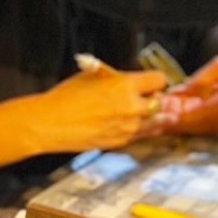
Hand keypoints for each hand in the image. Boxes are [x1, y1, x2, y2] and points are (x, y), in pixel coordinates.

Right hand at [35, 69, 176, 151]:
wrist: (50, 123)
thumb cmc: (67, 97)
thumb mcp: (93, 75)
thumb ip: (118, 78)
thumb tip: (133, 80)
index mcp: (125, 85)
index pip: (159, 80)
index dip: (157, 80)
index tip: (153, 81)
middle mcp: (132, 107)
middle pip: (162, 101)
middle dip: (159, 98)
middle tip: (154, 97)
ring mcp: (129, 127)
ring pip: (158, 121)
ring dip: (161, 116)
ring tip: (167, 114)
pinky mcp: (122, 141)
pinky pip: (144, 134)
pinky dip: (147, 129)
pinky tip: (147, 125)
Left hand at [170, 35, 217, 135]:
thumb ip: (199, 81)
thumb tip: (175, 95)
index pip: (208, 111)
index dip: (186, 118)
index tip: (166, 120)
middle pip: (210, 124)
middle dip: (186, 126)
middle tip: (165, 125)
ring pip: (216, 130)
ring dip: (195, 128)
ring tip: (177, 122)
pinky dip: (209, 127)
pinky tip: (196, 122)